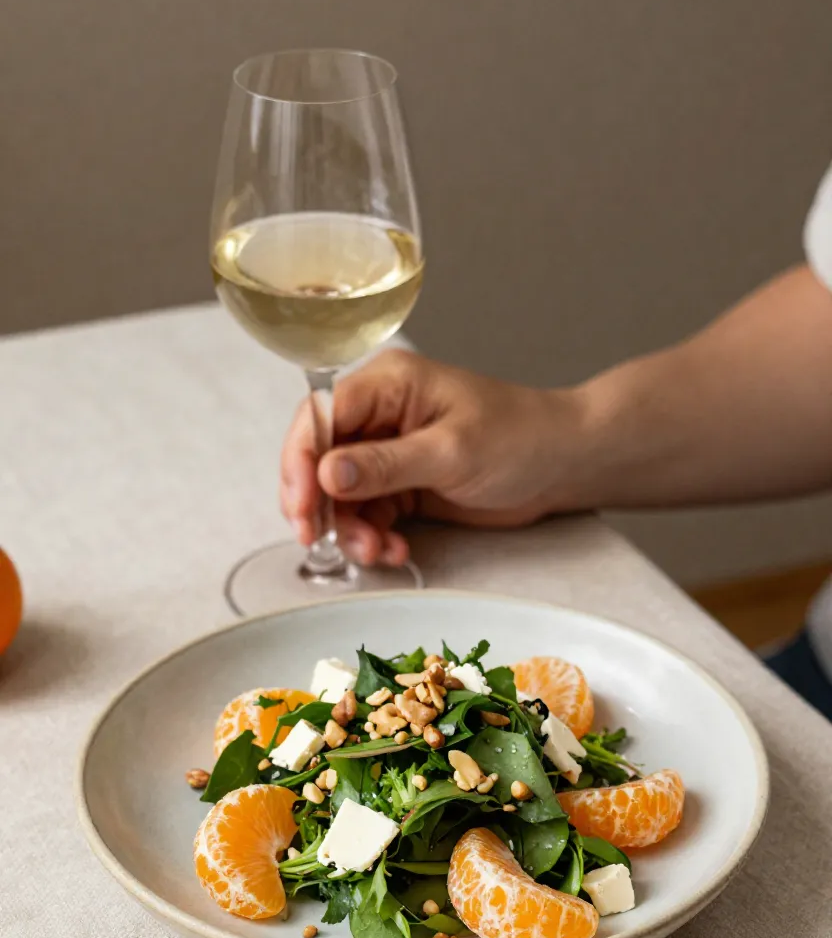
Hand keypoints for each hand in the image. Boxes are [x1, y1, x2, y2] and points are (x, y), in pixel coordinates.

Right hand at [280, 349, 584, 565]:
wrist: (564, 465)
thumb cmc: (521, 438)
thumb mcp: (451, 452)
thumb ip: (385, 465)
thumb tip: (325, 475)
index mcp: (388, 385)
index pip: (320, 417)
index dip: (300, 461)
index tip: (301, 505)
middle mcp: (381, 414)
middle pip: (319, 458)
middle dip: (317, 503)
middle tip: (319, 540)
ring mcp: (389, 451)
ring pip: (340, 494)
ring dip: (350, 528)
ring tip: (375, 552)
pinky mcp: (403, 483)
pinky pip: (369, 512)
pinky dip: (374, 536)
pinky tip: (394, 551)